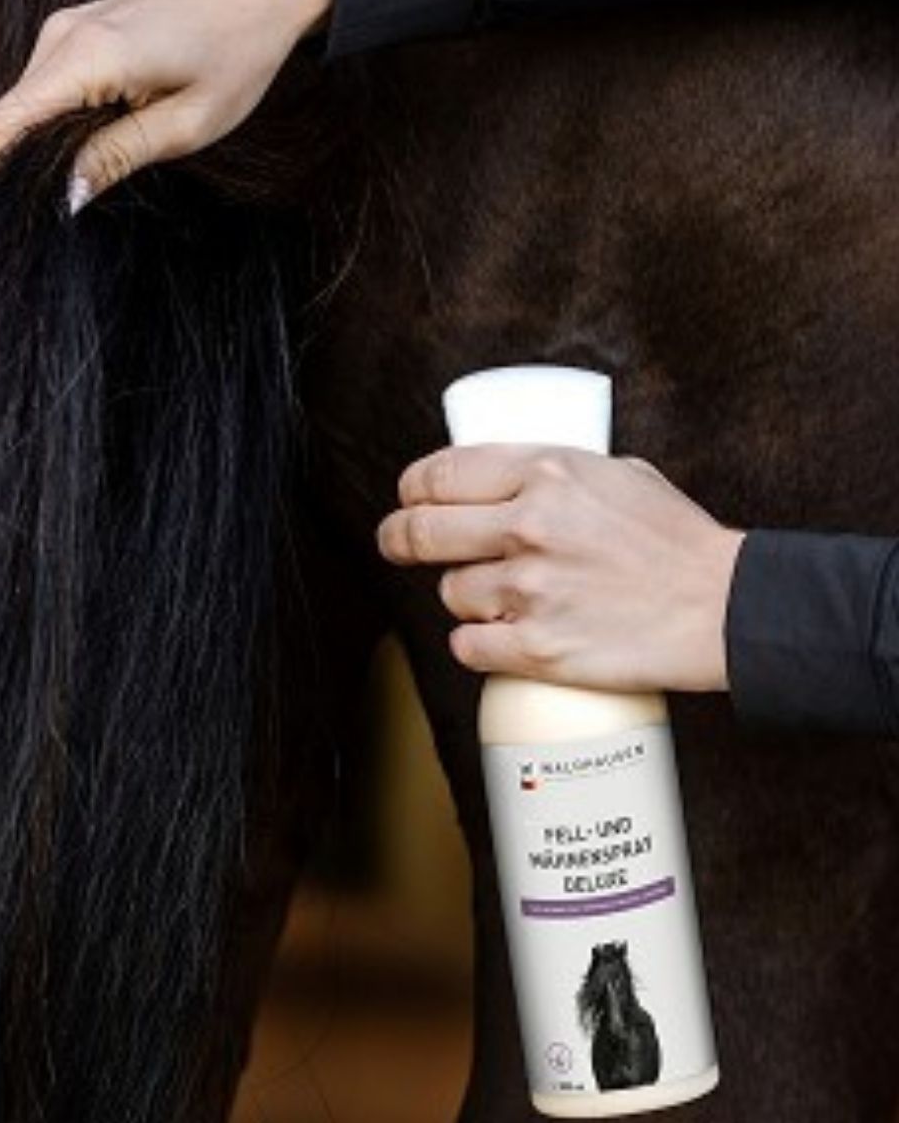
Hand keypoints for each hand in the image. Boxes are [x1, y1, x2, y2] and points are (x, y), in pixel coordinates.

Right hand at [0, 0, 330, 209]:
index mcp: (87, 56)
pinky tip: (116, 126)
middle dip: (35, 159)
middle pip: (10, 116)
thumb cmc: (239, 52)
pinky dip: (68, 114)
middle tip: (92, 190)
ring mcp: (68, 23)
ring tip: (113, 154)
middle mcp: (62, 33)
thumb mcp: (186, 125)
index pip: (4, 124)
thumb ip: (117, 157)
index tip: (47, 206)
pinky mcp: (80, 24)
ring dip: (55, 137)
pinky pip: (50, 82)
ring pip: (29, 100)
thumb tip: (66, 195)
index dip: (13, 173)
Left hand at [377, 446, 745, 693]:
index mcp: (546, 473)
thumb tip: (505, 481)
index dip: (411, 490)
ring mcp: (530, 591)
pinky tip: (503, 637)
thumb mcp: (618, 474)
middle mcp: (528, 527)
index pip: (440, 475)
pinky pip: (467, 646)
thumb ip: (555, 474)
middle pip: (420, 533)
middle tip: (398, 544)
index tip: (408, 499)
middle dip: (398, 539)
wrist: (724, 608)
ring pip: (450, 592)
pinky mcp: (536, 649)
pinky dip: (478, 643)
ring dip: (465, 596)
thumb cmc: (678, 542)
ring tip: (506, 597)